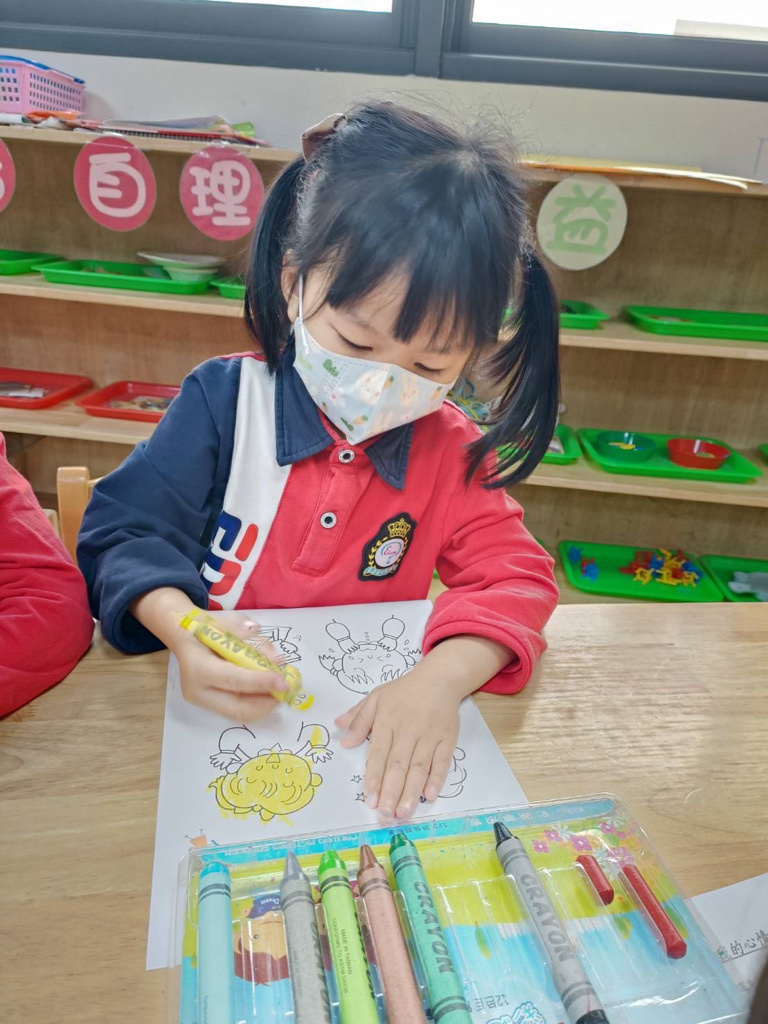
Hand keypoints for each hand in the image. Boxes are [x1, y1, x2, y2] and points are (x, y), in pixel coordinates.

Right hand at [130, 588, 287, 720]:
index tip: (284, 682)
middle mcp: (198, 690)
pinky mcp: (209, 706)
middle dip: (266, 702)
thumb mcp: (229, 621)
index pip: (234, 680)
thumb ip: (252, 639)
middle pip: (238, 707)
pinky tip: (267, 689)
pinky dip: (256, 702)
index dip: (261, 682)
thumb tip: (275, 658)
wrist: (184, 635)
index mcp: (198, 667)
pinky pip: (237, 708)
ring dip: (264, 704)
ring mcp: (202, 701)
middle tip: (286, 690)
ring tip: (279, 689)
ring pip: (240, 713)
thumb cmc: (207, 625)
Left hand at [334, 633, 515, 820]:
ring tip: (403, 813)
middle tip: (384, 815)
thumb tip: (342, 738)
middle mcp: (408, 729)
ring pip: (419, 767)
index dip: (374, 776)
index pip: (378, 753)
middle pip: (398, 764)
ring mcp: (429, 735)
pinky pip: (442, 761)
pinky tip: (430, 795)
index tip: (369, 798)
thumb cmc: (405, 691)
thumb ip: (359, 718)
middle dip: (391, 791)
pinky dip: (437, 778)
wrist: (440, 678)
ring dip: (411, 792)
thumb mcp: (377, 697)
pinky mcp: (447, 739)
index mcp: (387, 720)